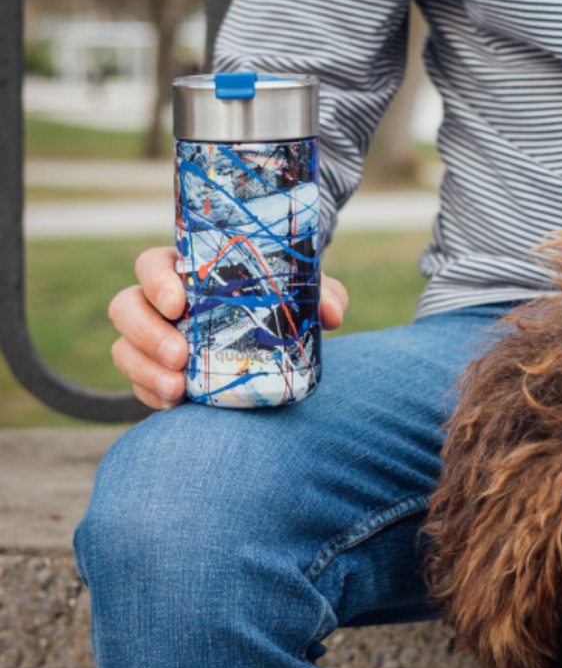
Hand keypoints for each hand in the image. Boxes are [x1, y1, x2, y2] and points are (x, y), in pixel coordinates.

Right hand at [108, 246, 347, 409]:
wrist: (273, 330)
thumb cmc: (280, 297)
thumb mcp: (303, 290)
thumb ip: (321, 293)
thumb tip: (331, 312)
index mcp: (185, 269)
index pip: (151, 265)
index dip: (156, 281)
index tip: (178, 303)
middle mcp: (159, 302)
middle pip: (125, 306)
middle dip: (145, 332)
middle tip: (179, 354)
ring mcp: (153, 338)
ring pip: (123, 347)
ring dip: (143, 367)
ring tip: (177, 385)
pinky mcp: (156, 371)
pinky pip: (137, 383)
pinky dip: (150, 393)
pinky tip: (174, 402)